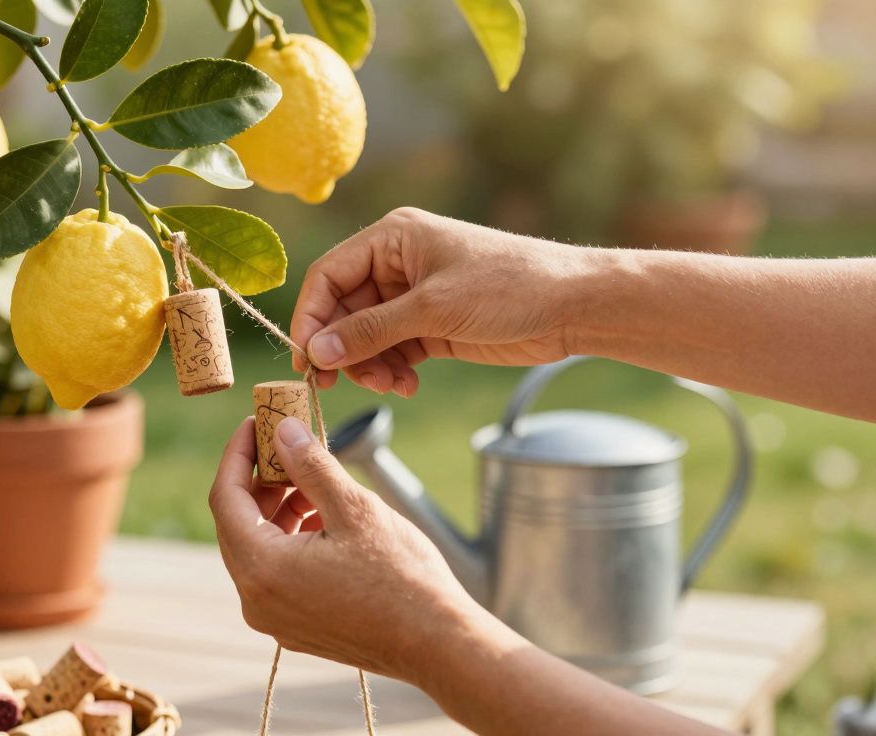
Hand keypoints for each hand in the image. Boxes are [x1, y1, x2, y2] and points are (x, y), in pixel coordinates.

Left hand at [209, 416, 478, 681]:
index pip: (225, 498)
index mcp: (262, 569)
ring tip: (315, 481)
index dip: (238, 455)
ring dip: (279, 509)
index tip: (254, 423)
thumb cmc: (402, 577)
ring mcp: (275, 619)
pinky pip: (278, 572)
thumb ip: (310, 466)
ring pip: (260, 547)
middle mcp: (256, 600)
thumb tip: (282, 431)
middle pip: (238, 524)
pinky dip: (292, 539)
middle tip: (287, 445)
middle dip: (261, 480)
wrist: (439, 643)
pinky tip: (324, 517)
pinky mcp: (296, 627)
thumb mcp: (354, 508)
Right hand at [291, 207, 591, 393]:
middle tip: (339, 383)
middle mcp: (396, 264)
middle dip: (343, 348)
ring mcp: (413, 297)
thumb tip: (317, 351)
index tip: (306, 358)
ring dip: (369, 364)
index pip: (328, 275)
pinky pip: (392, 350)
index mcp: (392, 238)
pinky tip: (407, 385)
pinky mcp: (431, 326)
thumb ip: (371, 331)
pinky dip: (391, 370)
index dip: (311, 317)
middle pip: (342, 310)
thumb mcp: (434, 308)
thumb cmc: (509, 287)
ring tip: (391, 384)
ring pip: (365, 336)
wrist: (572, 306)